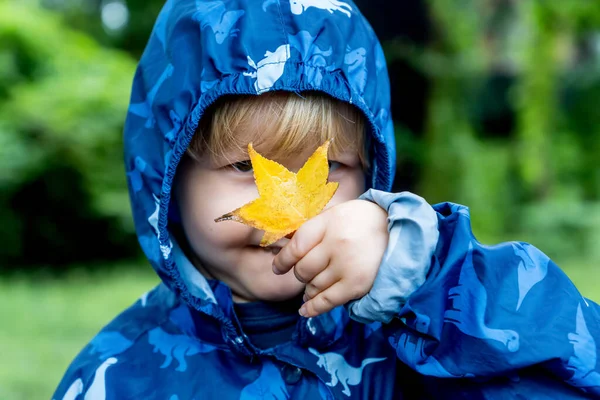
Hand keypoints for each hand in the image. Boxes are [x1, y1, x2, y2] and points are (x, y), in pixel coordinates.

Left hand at [272, 199, 388, 317]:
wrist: (396, 229)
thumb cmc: (358, 221)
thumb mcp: (333, 215)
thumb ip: (311, 231)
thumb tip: (285, 254)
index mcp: (328, 223)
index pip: (296, 246)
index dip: (283, 260)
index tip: (279, 268)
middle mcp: (336, 244)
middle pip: (303, 269)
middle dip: (300, 275)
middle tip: (306, 274)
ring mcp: (347, 266)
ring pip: (314, 286)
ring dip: (309, 289)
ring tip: (311, 287)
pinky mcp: (357, 284)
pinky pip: (328, 301)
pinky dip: (313, 308)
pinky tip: (304, 311)